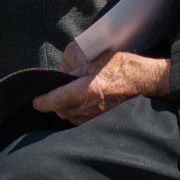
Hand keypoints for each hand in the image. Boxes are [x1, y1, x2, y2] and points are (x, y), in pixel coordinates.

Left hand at [33, 49, 169, 124]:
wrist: (143, 79)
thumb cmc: (121, 66)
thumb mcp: (95, 59)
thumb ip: (76, 64)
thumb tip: (63, 70)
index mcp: (87, 90)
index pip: (59, 100)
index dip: (45, 102)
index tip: (36, 102)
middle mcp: (90, 106)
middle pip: (64, 111)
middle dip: (55, 106)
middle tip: (50, 96)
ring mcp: (98, 114)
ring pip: (73, 118)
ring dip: (66, 110)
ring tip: (63, 100)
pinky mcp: (104, 117)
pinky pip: (84, 120)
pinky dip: (77, 114)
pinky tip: (78, 105)